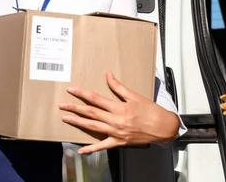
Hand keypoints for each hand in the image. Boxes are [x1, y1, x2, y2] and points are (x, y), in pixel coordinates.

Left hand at [59, 71, 179, 153]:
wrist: (163, 128)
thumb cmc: (151, 111)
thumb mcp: (135, 96)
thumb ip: (119, 87)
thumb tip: (108, 75)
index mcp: (119, 107)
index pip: (96, 99)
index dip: (82, 94)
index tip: (71, 90)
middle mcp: (115, 120)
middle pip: (90, 113)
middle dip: (75, 108)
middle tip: (62, 104)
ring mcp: (116, 132)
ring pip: (93, 127)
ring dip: (78, 122)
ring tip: (65, 118)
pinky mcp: (119, 142)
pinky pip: (102, 146)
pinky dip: (91, 149)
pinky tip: (81, 150)